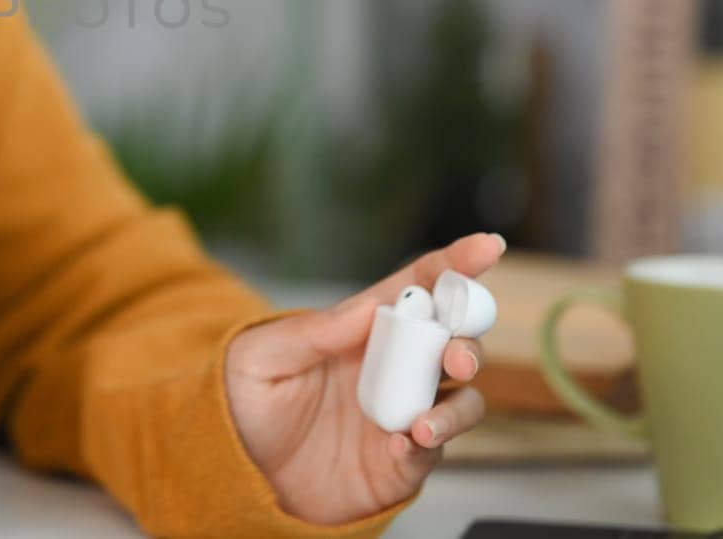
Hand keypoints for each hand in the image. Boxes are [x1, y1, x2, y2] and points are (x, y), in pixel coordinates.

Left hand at [223, 232, 506, 524]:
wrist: (236, 475)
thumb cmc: (245, 405)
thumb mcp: (259, 358)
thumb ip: (311, 332)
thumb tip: (369, 308)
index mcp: (359, 328)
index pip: (416, 287)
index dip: (454, 264)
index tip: (487, 246)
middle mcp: (391, 366)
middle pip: (452, 339)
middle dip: (467, 338)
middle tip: (457, 355)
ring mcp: (402, 412)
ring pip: (461, 397)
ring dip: (458, 402)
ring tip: (424, 423)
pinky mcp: (402, 461)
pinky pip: (433, 449)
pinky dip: (428, 444)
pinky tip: (402, 444)